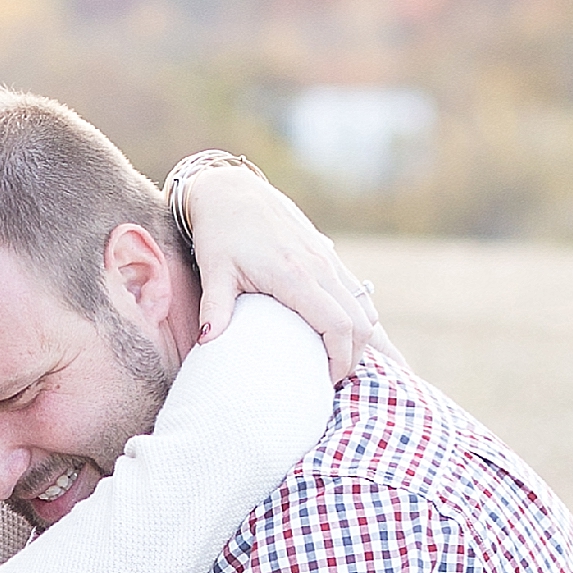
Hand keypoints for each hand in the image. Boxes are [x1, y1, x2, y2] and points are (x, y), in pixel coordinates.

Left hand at [182, 164, 378, 380]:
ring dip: (359, 338)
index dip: (340, 360)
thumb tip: (207, 342)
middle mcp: (319, 266)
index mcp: (295, 275)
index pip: (338, 326)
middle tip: (331, 379)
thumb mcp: (214, 271)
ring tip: (335, 360)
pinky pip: (356, 292)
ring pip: (364, 307)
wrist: (232, 191)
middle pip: (360, 323)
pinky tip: (336, 334)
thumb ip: (215, 307)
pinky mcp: (327, 254)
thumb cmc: (220, 233)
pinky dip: (356, 318)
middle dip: (353, 357)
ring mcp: (327, 259)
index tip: (325, 381)